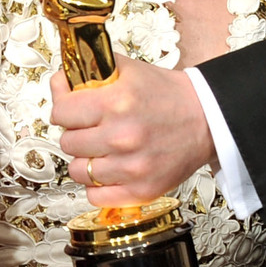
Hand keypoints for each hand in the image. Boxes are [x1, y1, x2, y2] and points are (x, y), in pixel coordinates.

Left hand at [49, 58, 215, 206]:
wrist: (207, 119)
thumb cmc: (166, 95)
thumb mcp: (127, 70)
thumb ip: (87, 72)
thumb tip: (58, 82)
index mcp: (117, 102)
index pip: (61, 112)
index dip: (64, 109)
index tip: (72, 111)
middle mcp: (123, 136)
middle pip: (67, 142)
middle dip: (75, 133)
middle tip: (92, 129)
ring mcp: (132, 167)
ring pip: (78, 170)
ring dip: (85, 160)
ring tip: (101, 150)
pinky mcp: (142, 190)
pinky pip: (96, 196)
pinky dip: (97, 185)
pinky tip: (109, 170)